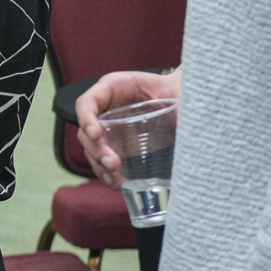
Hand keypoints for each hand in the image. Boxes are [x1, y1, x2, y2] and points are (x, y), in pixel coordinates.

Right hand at [75, 70, 181, 187]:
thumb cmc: (179, 89)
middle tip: (113, 163)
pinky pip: (103, 161)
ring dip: (99, 165)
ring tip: (115, 178)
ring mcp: (108, 128)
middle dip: (96, 150)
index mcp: (113, 88)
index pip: (87, 102)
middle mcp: (105, 108)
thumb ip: (179, 98)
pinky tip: (118, 183)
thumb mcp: (178, 89)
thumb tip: (184, 117)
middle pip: (86, 132)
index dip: (86, 118)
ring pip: (92, 150)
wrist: (183, 98)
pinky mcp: (116, 145)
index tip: (96, 134)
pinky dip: (107, 174)